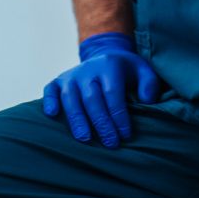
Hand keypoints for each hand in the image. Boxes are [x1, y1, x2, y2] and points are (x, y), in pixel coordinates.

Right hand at [40, 32, 163, 147]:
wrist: (104, 55)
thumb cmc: (126, 71)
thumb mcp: (143, 70)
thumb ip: (149, 84)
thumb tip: (147, 100)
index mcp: (110, 66)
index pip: (113, 93)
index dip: (118, 115)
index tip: (125, 135)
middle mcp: (88, 70)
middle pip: (92, 98)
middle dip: (101, 123)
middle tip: (110, 143)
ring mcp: (71, 75)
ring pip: (70, 97)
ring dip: (77, 119)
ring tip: (84, 138)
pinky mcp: (58, 81)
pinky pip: (50, 90)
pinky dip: (49, 101)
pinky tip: (52, 114)